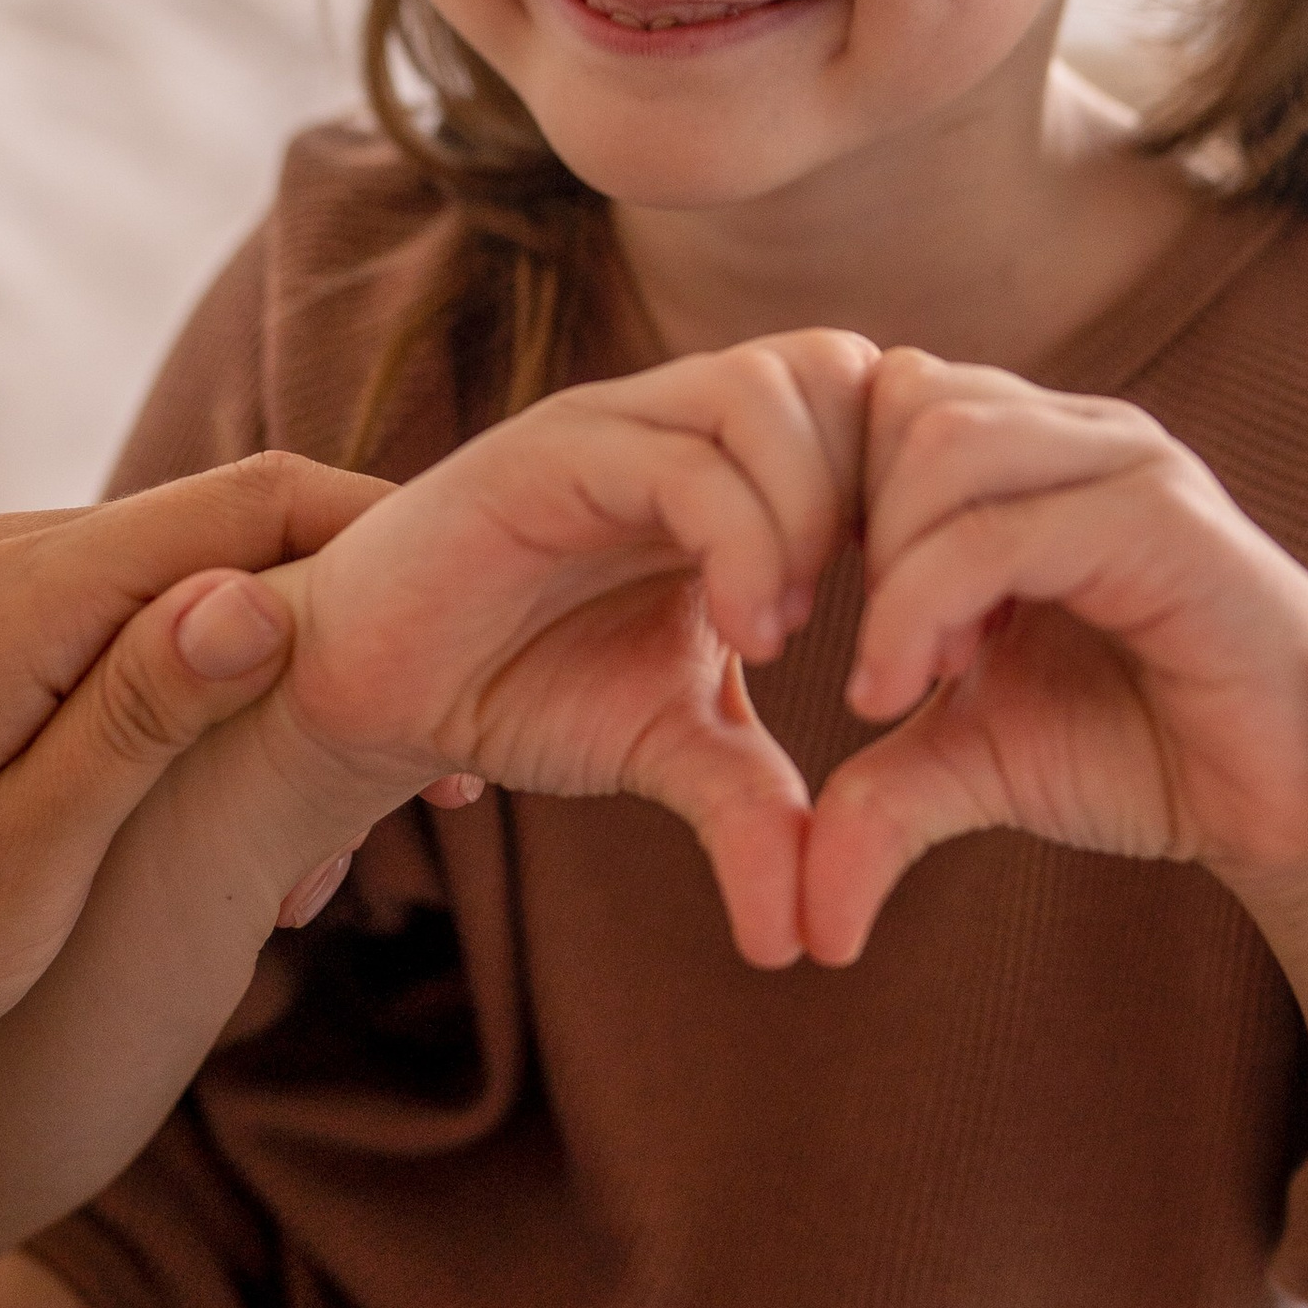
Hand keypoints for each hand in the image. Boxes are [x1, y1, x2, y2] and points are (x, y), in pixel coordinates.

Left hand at [0, 454, 389, 1101]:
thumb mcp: (19, 859)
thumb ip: (136, 719)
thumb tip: (254, 596)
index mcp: (23, 593)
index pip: (255, 503)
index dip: (389, 551)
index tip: (484, 650)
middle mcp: (10, 557)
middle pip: (242, 534)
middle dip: (360, 638)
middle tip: (446, 786)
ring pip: (203, 592)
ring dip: (295, 689)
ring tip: (348, 845)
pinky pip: (145, 634)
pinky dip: (224, 708)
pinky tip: (255, 832)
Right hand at [250, 333, 875, 966]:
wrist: (369, 688)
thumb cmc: (518, 686)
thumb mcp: (668, 747)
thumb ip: (754, 809)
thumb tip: (808, 938)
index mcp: (731, 459)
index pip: (875, 406)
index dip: (925, 502)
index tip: (938, 631)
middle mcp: (679, 416)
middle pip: (844, 369)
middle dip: (890, 493)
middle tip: (890, 624)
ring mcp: (612, 422)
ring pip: (766, 392)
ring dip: (811, 515)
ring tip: (789, 638)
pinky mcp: (543, 452)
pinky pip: (679, 459)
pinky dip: (741, 541)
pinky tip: (745, 636)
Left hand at [803, 352, 1307, 1069]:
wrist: (1293, 811)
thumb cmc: (1145, 756)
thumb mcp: (976, 764)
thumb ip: (878, 795)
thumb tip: (801, 922)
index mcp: (1033, 453)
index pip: (881, 398)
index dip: (815, 494)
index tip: (790, 613)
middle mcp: (1079, 434)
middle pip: (898, 399)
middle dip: (834, 519)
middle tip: (831, 647)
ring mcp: (1129, 465)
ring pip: (938, 440)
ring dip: (884, 566)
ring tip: (888, 678)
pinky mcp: (1167, 522)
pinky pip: (1000, 528)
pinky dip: (923, 603)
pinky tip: (915, 686)